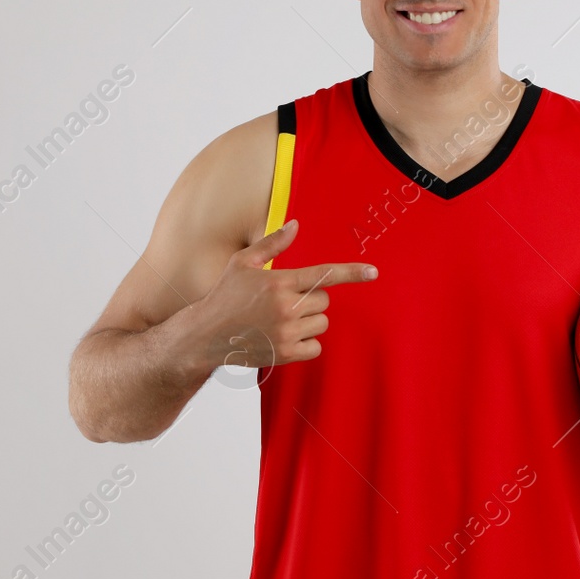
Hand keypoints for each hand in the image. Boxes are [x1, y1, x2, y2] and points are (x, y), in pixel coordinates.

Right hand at [189, 219, 376, 371]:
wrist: (206, 335)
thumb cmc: (225, 295)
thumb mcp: (243, 263)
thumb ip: (273, 244)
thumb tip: (295, 225)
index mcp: (278, 282)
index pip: (324, 274)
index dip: (352, 272)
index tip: (373, 272)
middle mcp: (285, 307)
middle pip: (324, 300)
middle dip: (311, 299)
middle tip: (285, 301)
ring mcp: (286, 333)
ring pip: (322, 323)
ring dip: (309, 320)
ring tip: (281, 319)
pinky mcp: (285, 354)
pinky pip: (316, 346)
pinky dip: (307, 342)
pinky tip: (285, 336)